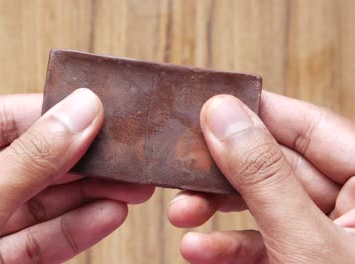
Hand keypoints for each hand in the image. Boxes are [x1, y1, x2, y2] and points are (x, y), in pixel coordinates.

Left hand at [0, 88, 153, 263]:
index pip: (1, 117)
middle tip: (124, 157)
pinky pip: (34, 239)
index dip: (54, 114)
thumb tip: (79, 114)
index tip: (100, 113)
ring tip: (127, 187)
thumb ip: (27, 162)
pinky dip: (71, 230)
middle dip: (80, 162)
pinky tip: (105, 215)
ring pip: (36, 202)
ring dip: (85, 197)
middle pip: (26, 160)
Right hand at [168, 92, 354, 262]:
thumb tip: (223, 115)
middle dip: (222, 174)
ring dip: (215, 210)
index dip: (257, 112)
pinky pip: (263, 240)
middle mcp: (351, 204)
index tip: (210, 106)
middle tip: (184, 166)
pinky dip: (228, 245)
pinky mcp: (303, 259)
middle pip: (276, 166)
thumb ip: (263, 177)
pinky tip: (198, 248)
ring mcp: (327, 234)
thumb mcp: (304, 241)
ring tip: (181, 212)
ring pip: (262, 203)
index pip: (310, 127)